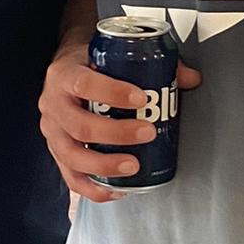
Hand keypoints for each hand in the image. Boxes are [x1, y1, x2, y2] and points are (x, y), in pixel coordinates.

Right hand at [38, 42, 201, 202]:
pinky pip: (71, 177)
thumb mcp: (112, 52)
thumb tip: (192, 79)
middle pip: (80, 126)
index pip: (84, 84)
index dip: (112, 93)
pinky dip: (94, 188)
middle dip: (116, 134)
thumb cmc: (92, 61)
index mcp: (65, 73)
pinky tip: (118, 191)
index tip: (142, 98)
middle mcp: (52, 103)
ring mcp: (51, 131)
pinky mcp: (55, 152)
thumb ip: (151, 62)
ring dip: (105, 165)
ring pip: (73, 156)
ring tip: (134, 166)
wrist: (66, 67)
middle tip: (147, 132)